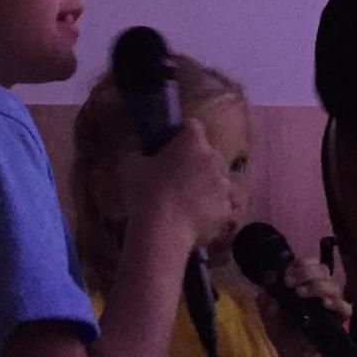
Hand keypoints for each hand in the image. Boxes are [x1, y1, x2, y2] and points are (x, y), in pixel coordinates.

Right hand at [116, 119, 230, 244]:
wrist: (163, 231)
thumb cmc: (146, 193)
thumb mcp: (130, 167)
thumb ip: (139, 155)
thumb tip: (141, 157)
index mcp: (193, 142)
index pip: (193, 126)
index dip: (182, 134)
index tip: (171, 147)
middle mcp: (214, 158)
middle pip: (207, 154)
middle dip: (195, 162)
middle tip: (176, 178)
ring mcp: (224, 184)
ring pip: (217, 180)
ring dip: (206, 186)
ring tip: (187, 202)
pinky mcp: (226, 208)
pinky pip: (220, 204)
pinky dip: (210, 209)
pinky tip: (195, 218)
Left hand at [256, 256, 350, 356]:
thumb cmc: (282, 331)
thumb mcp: (268, 315)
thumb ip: (266, 300)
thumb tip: (269, 284)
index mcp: (305, 283)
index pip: (309, 263)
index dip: (299, 264)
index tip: (286, 275)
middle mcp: (321, 290)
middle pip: (323, 269)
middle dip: (306, 271)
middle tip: (290, 282)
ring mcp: (331, 304)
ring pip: (334, 285)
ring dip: (317, 285)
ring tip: (300, 293)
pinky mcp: (338, 319)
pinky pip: (345, 308)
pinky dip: (336, 303)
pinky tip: (324, 304)